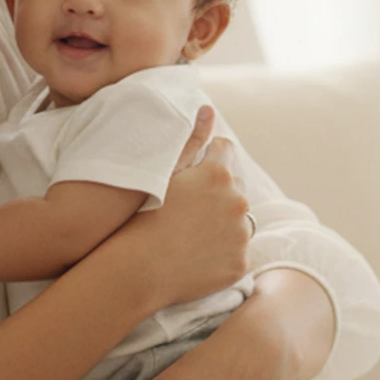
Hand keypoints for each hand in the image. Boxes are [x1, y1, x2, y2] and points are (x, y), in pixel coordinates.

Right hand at [110, 106, 251, 309]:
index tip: (193, 172)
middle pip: (235, 186)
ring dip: (223, 221)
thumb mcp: (165, 172)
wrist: (138, 269)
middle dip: (218, 190)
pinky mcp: (240, 264)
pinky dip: (222, 251)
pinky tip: (196, 253)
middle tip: (188, 205)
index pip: (225, 150)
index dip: (207, 158)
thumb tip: (208, 110)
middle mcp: (238, 201)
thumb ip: (192, 138)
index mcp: (219, 173)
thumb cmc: (142, 216)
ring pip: (239, 220)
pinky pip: (236, 250)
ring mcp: (241, 235)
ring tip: (192, 231)